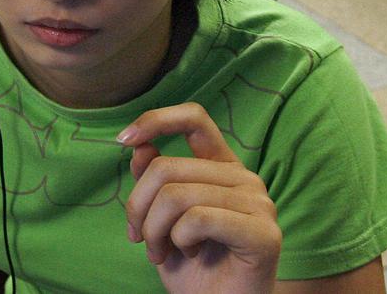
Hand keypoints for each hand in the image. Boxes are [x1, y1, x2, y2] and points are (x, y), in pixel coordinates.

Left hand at [120, 102, 280, 293]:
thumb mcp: (158, 218)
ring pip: (177, 195)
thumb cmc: (190, 267)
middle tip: (140, 239)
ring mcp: (258, 204)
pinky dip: (179, 240)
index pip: (194, 118)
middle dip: (138, 208)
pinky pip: (197, 219)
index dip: (156, 120)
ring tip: (161, 252)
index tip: (122, 139)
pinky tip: (189, 254)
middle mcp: (244, 179)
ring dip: (155, 231)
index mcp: (221, 167)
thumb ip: (152, 180)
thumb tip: (138, 145)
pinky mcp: (264, 233)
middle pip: (167, 167)